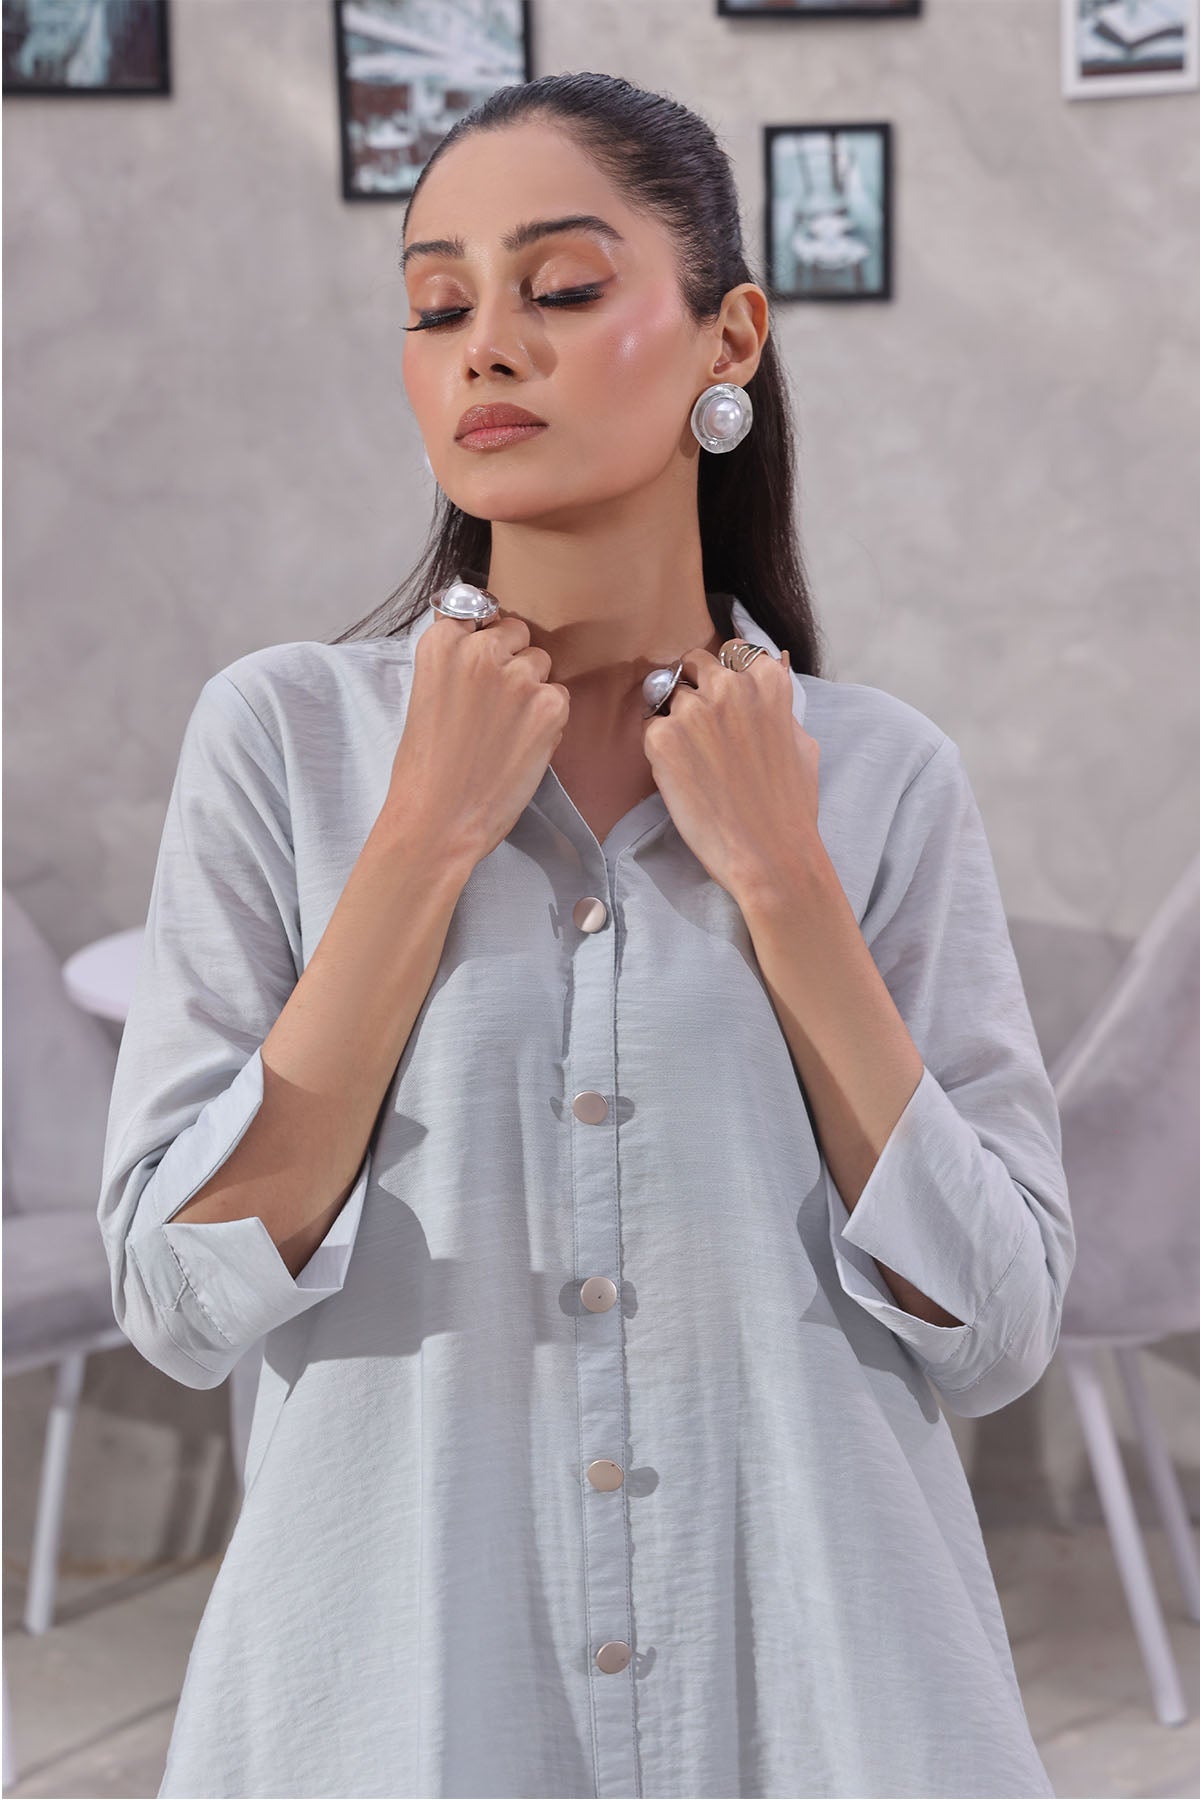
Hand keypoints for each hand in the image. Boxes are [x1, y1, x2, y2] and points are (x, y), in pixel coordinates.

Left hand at [642, 643, 821, 901]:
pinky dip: (660, 749)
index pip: (732, 653)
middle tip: (700, 729)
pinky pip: (650, 729)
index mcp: (767, 679)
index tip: (723, 700)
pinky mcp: (662, 738)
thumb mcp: (801, 742)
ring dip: (675, 719)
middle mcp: (729, 685)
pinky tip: (682, 777)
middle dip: (694, 688)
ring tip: (694, 761)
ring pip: (668, 696)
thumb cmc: (790, 806)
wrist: (769, 853)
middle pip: (693, 664)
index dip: (724, 677)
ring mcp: (692, 709)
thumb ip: (777, 707)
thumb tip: (762, 687)